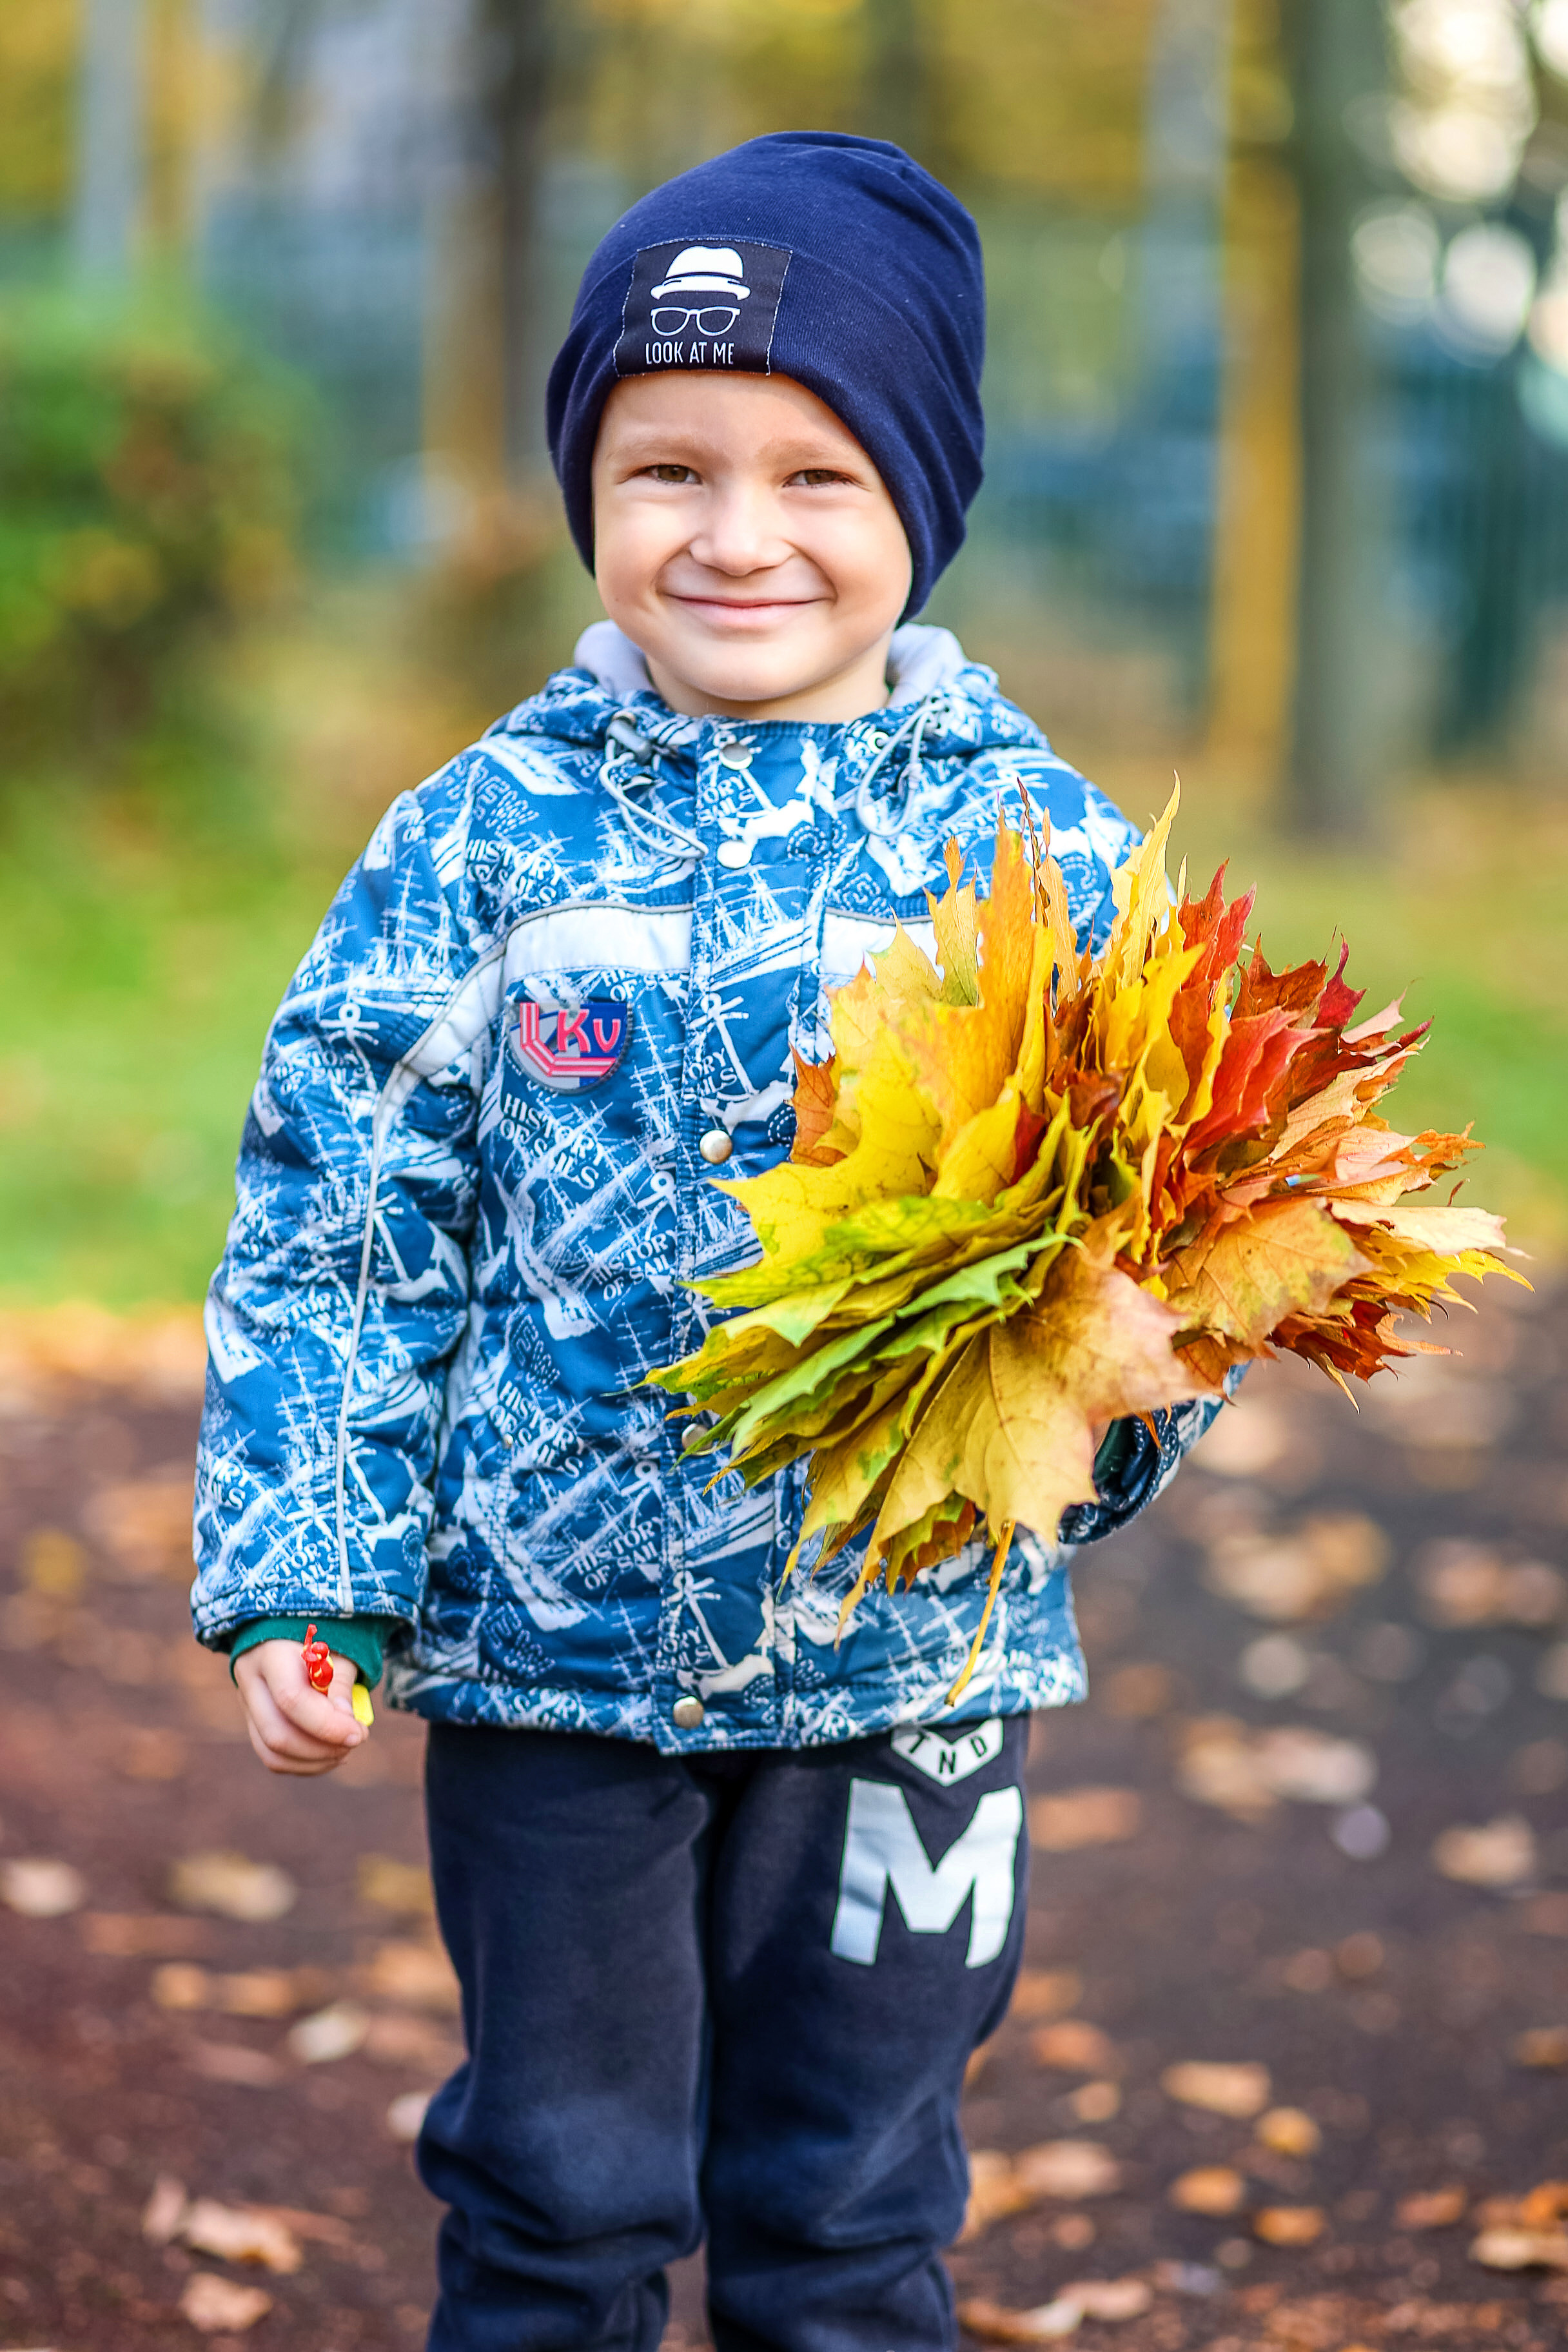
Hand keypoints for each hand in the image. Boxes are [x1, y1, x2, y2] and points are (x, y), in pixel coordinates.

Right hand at [233, 1638, 366, 1776]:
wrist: (288, 1635)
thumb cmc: (319, 1642)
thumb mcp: (335, 1652)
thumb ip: (340, 1685)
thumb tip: (347, 1725)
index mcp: (270, 1655)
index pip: (291, 1699)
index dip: (327, 1724)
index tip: (359, 1732)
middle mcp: (250, 1682)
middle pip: (276, 1733)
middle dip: (322, 1748)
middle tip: (356, 1740)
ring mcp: (247, 1706)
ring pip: (271, 1752)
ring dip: (314, 1761)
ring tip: (345, 1749)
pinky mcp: (253, 1723)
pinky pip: (272, 1756)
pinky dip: (304, 1763)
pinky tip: (330, 1754)